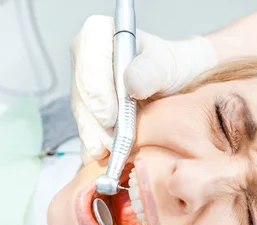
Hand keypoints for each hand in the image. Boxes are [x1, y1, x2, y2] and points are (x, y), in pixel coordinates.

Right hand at [70, 16, 216, 163]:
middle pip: (82, 92)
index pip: (88, 59)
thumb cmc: (169, 67)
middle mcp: (84, 59)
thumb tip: (130, 85)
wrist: (175, 84)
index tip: (110, 116)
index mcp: (98, 34)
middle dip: (96, 120)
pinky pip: (85, 129)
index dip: (97, 90)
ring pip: (82, 114)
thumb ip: (149, 70)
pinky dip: (95, 145)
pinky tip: (103, 158)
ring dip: (95, 136)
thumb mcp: (166, 64)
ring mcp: (83, 87)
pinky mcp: (87, 111)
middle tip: (111, 142)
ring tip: (109, 153)